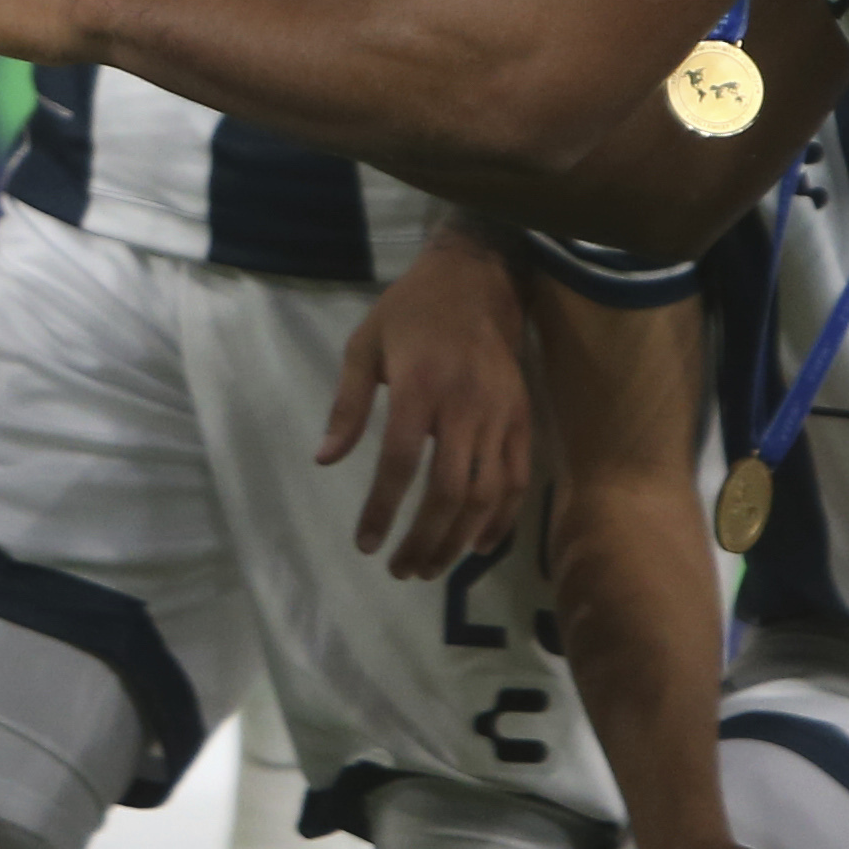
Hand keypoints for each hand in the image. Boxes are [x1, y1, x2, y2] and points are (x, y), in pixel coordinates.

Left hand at [322, 224, 535, 576]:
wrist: (477, 279)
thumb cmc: (411, 312)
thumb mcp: (364, 345)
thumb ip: (347, 405)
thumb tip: (325, 459)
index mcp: (419, 385)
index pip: (400, 462)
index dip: (382, 508)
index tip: (365, 544)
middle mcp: (464, 405)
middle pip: (448, 491)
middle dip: (424, 539)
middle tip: (401, 569)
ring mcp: (500, 415)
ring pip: (485, 494)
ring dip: (459, 540)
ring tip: (431, 567)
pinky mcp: (523, 419)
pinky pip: (517, 480)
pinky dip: (502, 519)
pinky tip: (480, 545)